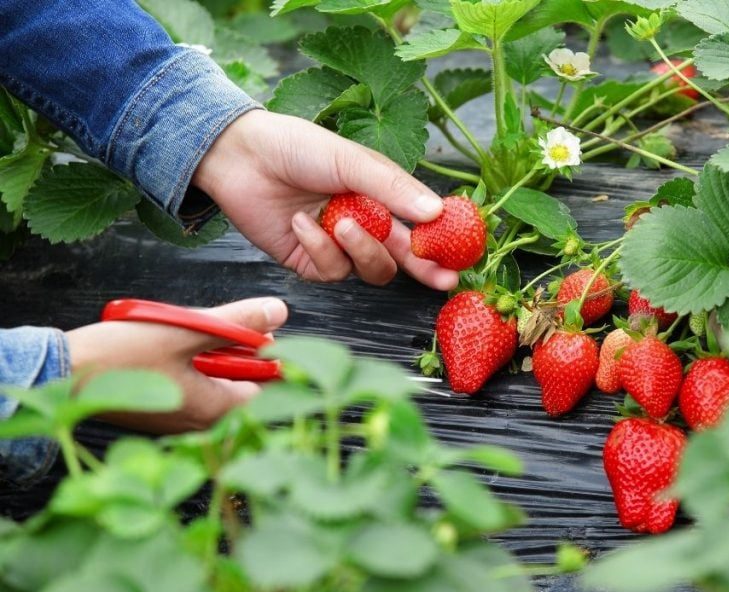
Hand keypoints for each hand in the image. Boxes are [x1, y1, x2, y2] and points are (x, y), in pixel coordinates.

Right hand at [65, 298, 287, 432]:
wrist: (61, 373)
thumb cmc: (119, 356)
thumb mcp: (186, 330)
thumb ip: (236, 323)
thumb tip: (278, 311)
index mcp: (215, 411)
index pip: (268, 385)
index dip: (267, 354)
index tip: (253, 330)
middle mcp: (201, 423)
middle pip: (242, 381)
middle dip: (235, 350)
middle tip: (211, 325)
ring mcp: (180, 419)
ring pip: (215, 379)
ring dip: (209, 352)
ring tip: (182, 331)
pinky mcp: (162, 410)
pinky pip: (191, 383)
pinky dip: (189, 361)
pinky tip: (168, 344)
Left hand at [192, 110, 458, 289]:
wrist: (240, 156)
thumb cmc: (297, 147)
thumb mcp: (351, 160)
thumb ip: (392, 188)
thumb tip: (435, 212)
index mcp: (381, 196)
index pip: (420, 226)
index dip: (441, 243)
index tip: (461, 255)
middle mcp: (364, 224)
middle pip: (403, 258)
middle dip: (423, 269)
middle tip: (440, 278)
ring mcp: (337, 246)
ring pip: (370, 268)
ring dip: (359, 249)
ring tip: (337, 222)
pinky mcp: (309, 262)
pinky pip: (330, 271)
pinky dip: (318, 248)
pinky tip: (300, 223)